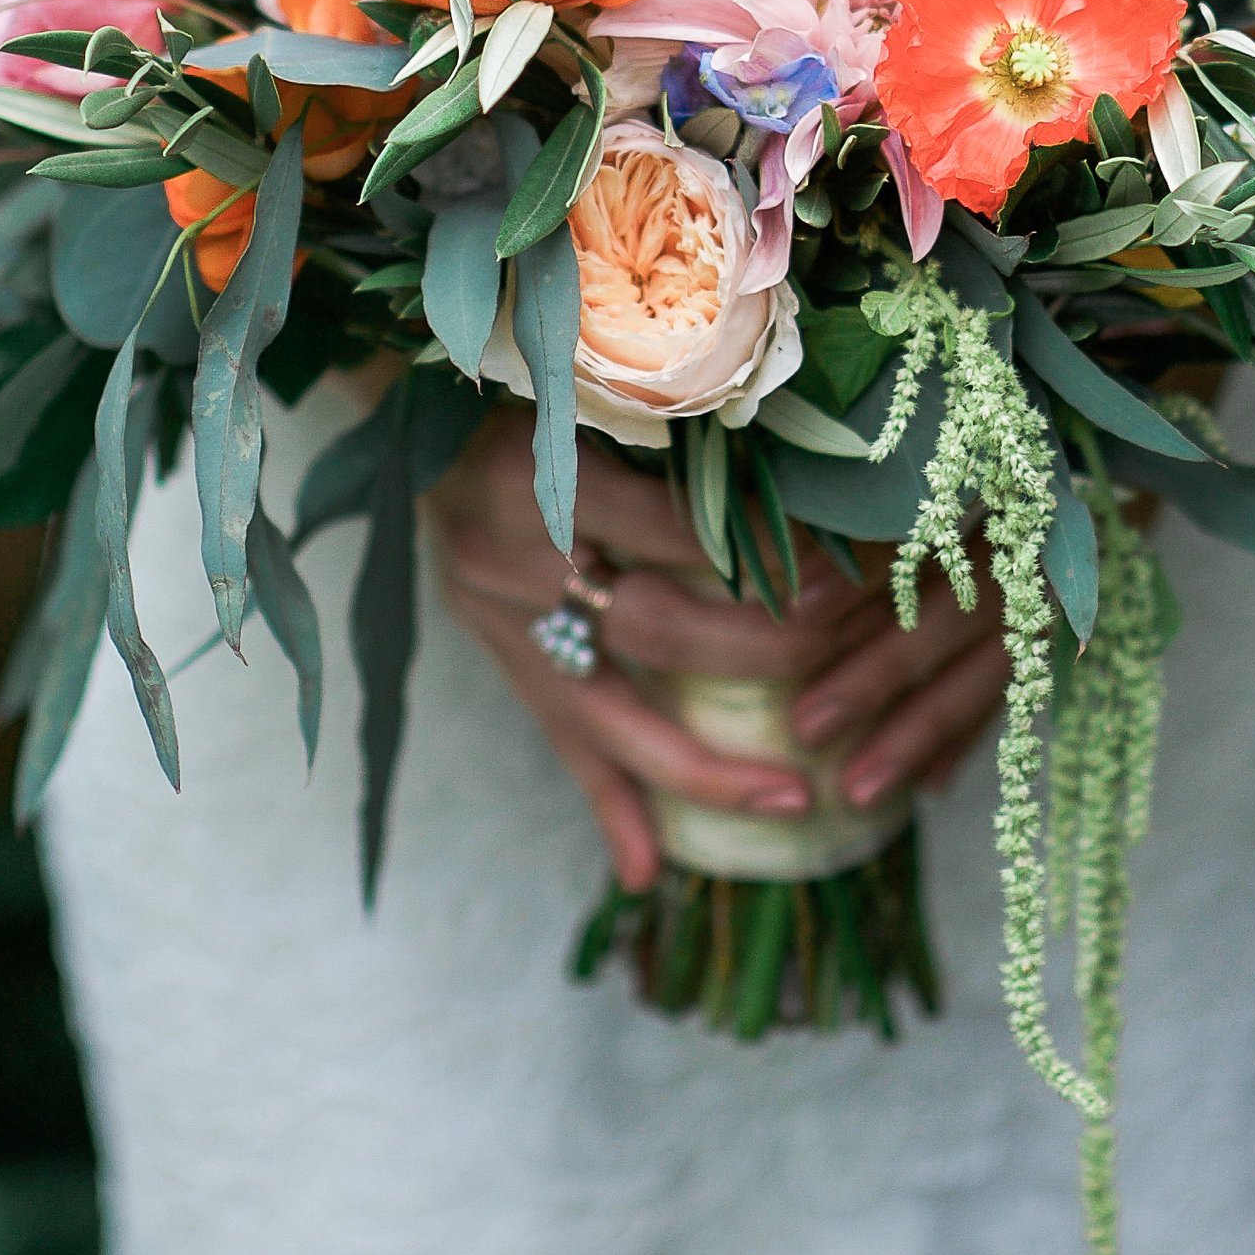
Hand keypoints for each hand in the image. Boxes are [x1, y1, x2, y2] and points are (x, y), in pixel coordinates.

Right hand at [432, 412, 1007, 886]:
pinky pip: (557, 738)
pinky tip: (651, 872)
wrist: (413, 413)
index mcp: (542, 470)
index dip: (756, 558)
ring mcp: (496, 614)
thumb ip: (675, 431)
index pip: (669, 529)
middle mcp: (511, 552)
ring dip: (699, 767)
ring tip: (789, 803)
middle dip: (757, 657)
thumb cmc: (534, 382)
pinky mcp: (495, 652)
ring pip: (606, 710)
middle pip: (650, 627)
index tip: (841, 574)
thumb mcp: (594, 386)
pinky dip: (607, 804)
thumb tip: (799, 474)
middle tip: (841, 665)